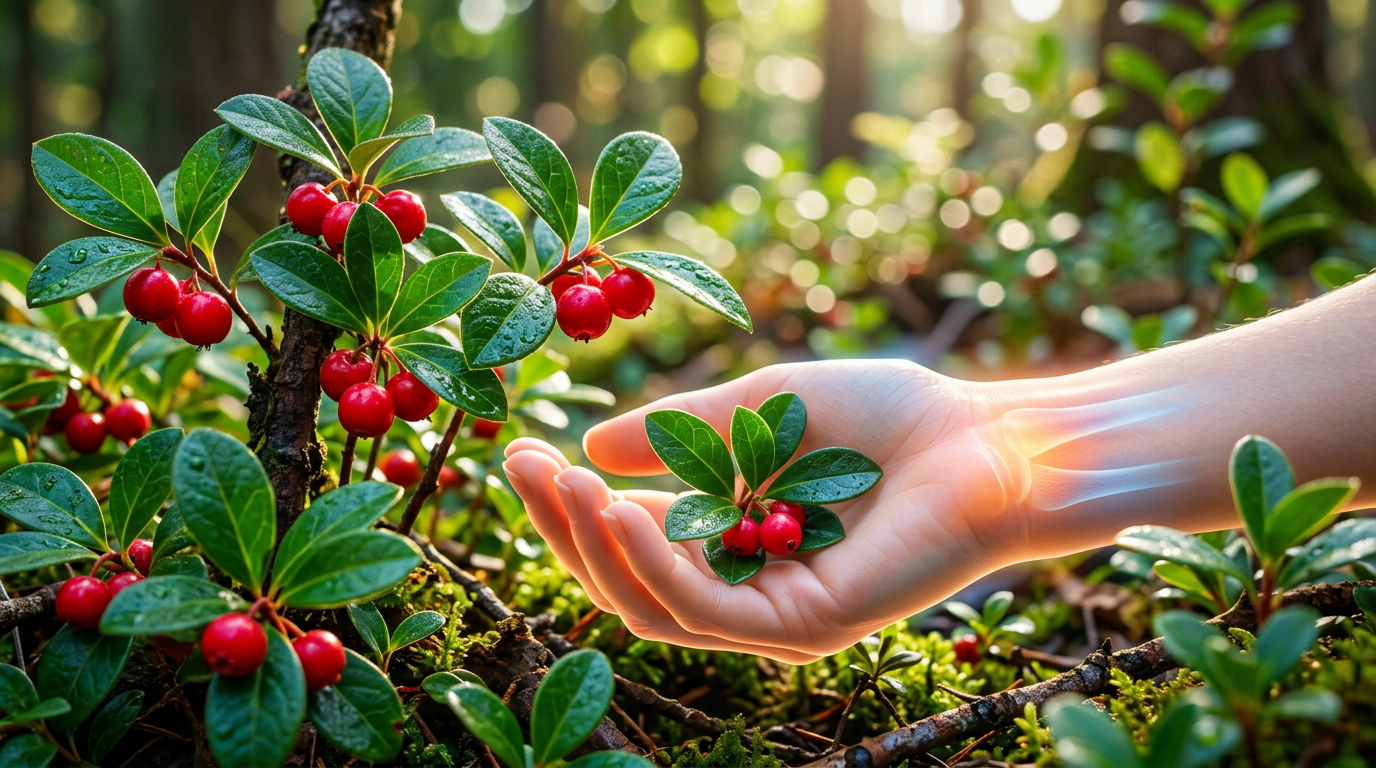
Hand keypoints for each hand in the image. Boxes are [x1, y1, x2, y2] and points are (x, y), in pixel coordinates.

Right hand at [503, 360, 1024, 662]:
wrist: (986, 437)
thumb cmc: (888, 418)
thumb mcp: (759, 411)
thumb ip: (679, 435)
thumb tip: (589, 446)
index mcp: (733, 545)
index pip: (633, 545)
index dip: (572, 505)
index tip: (523, 450)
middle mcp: (749, 591)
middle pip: (630, 583)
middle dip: (568, 529)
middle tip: (524, 466)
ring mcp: (777, 616)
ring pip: (655, 608)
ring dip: (598, 547)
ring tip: (562, 485)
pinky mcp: (807, 625)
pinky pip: (707, 611)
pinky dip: (655, 563)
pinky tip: (621, 512)